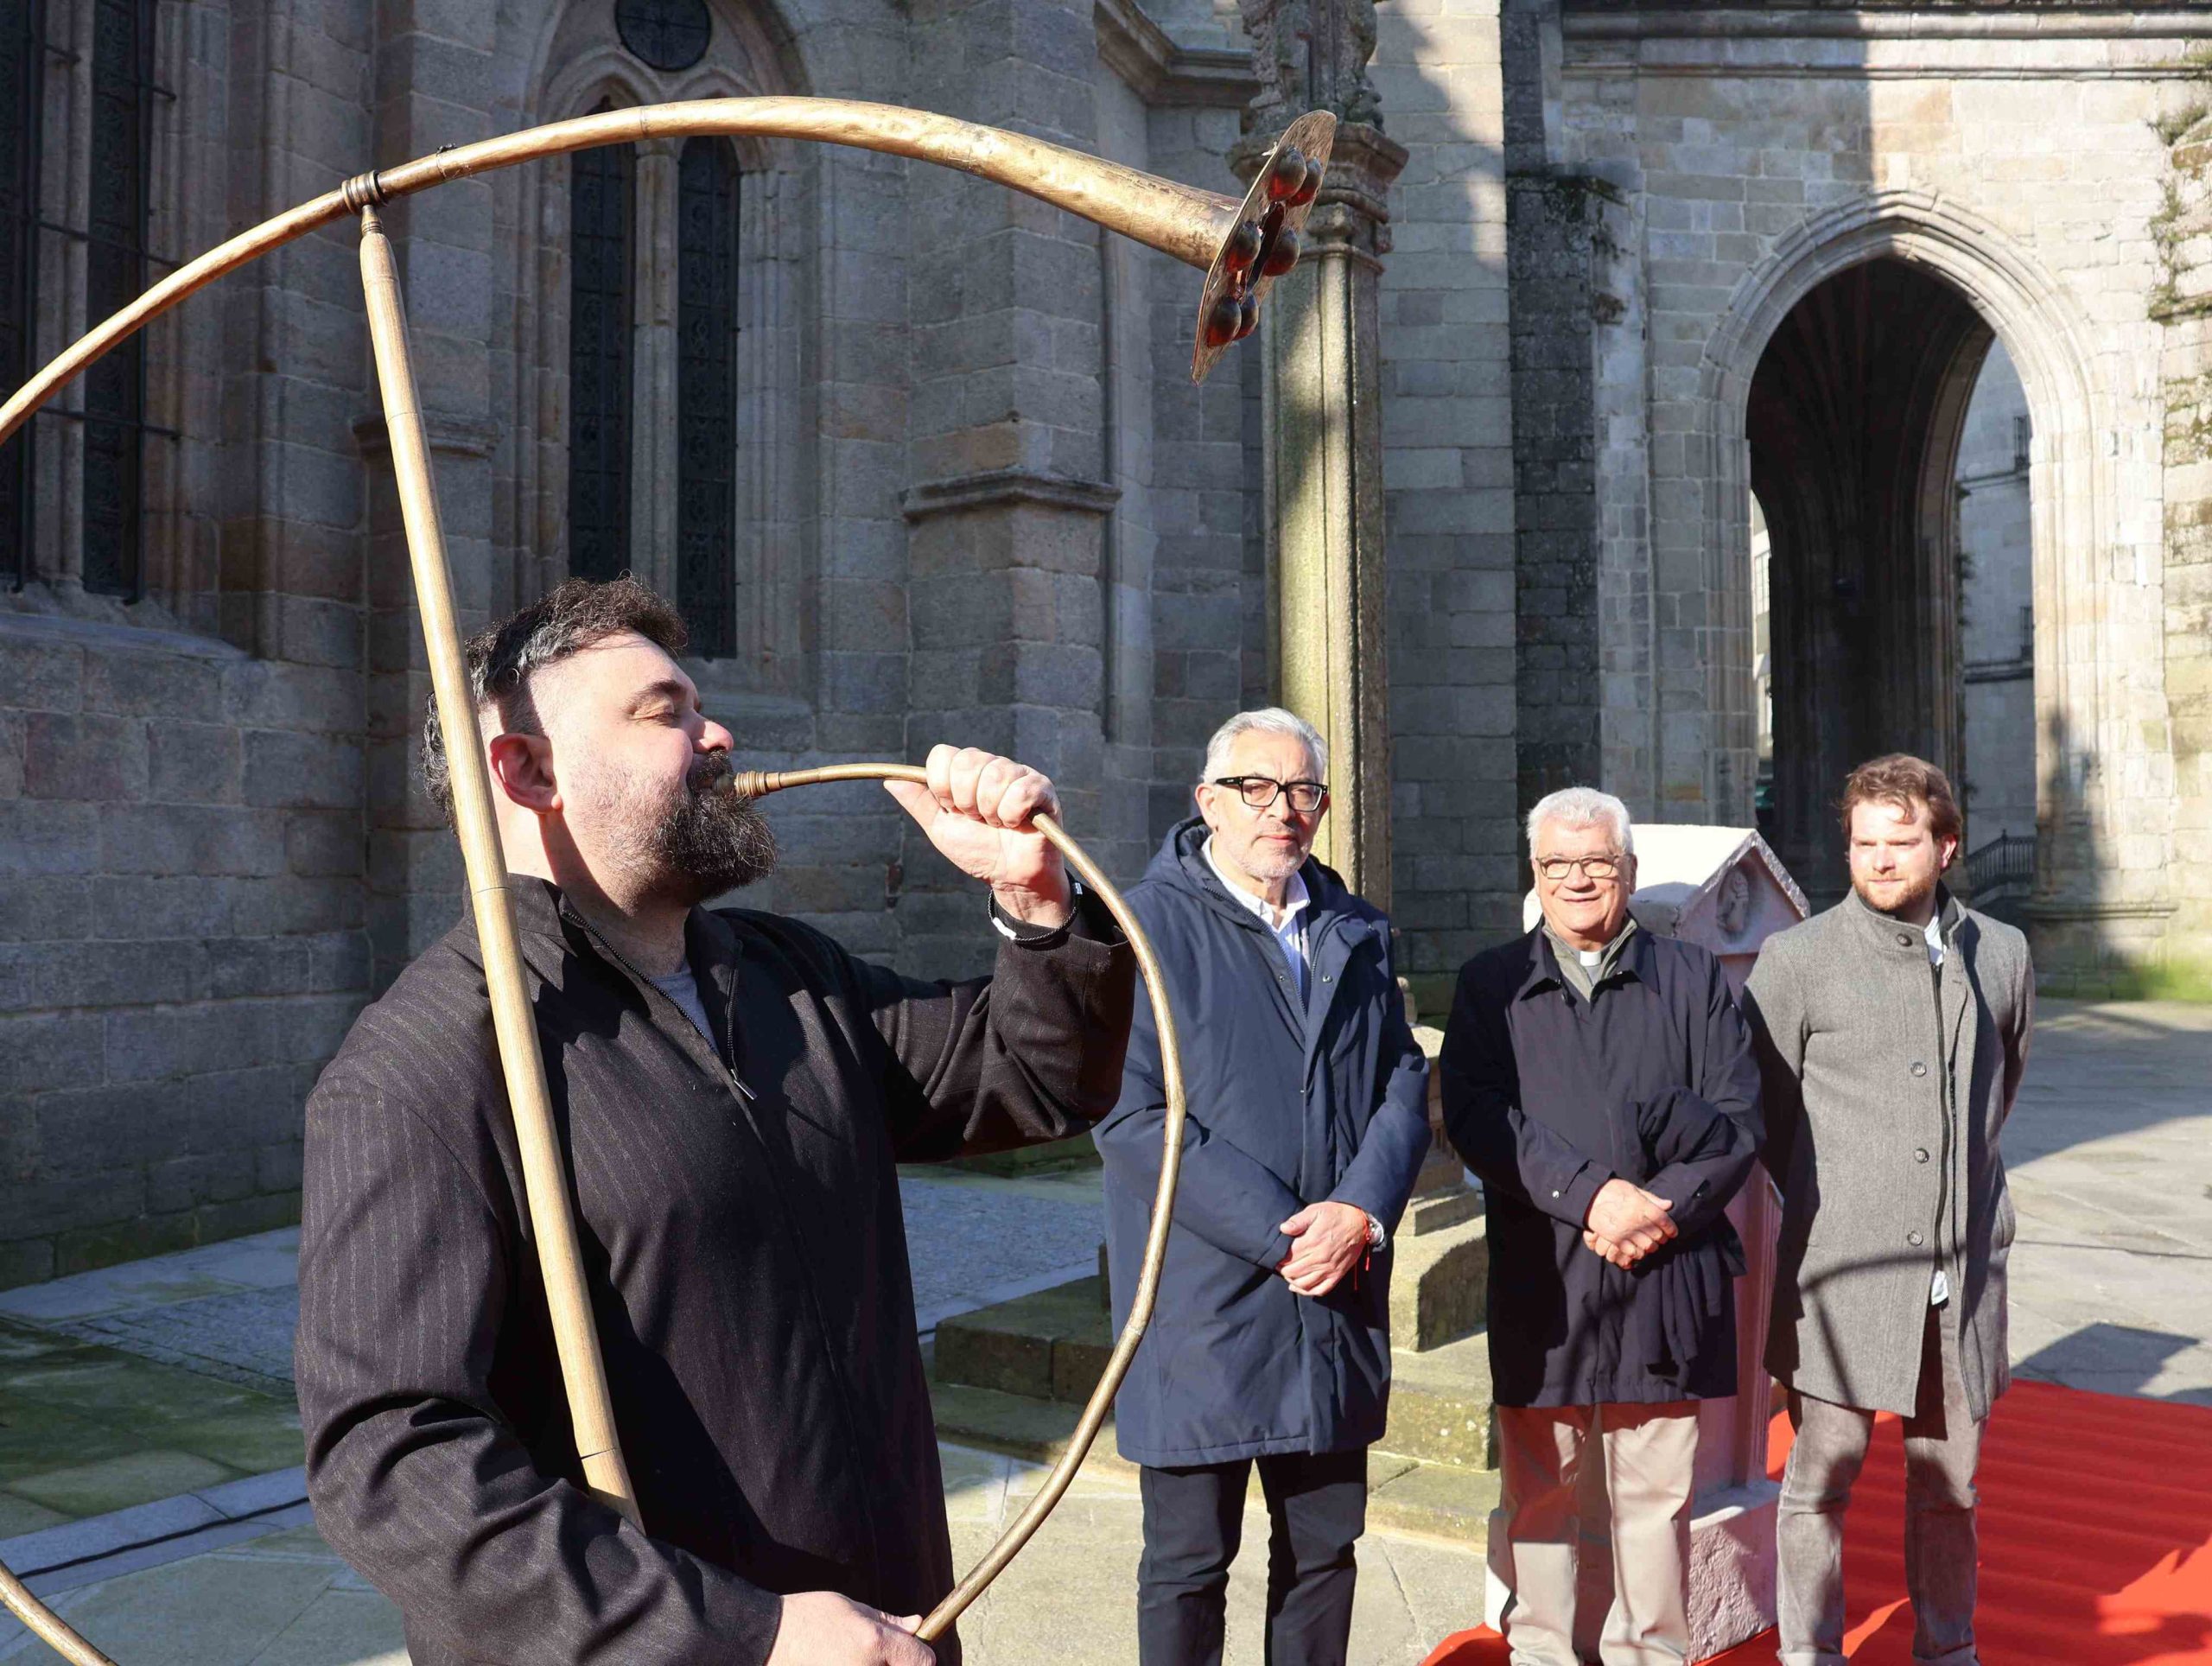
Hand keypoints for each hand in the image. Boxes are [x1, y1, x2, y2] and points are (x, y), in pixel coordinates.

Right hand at [767, 1591, 934, 1665]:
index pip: (923, 1661)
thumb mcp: (851, 1608)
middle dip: (897, 1664)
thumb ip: (887, 1622)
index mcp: (874, 1643)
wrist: (767, 1641)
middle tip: (877, 1655)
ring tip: (853, 1657)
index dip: (920, 1653)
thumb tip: (916, 1625)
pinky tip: (840, 1662)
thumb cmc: (807, 1618)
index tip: (910, 1650)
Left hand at [884, 745, 1071, 926]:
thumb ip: (919, 803)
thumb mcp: (941, 829)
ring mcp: (1018, 774)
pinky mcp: (1042, 787)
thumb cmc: (978, 851)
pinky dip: (1013, 814)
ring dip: (992, 813)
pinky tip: (1018, 823)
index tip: (953, 809)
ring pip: (995, 776)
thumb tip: (890, 780)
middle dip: (966, 802)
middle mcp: (991, 766)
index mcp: (966, 772)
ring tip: (1000, 824)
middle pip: (967, 762)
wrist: (1010, 877)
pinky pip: (1021, 790)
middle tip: (979, 819)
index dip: (943, 787)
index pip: (943, 756)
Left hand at [1275, 1201, 1370, 1296]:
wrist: (1359, 1222)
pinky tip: (1299, 1287)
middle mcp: (1319, 1258)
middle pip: (1294, 1272)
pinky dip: (1308, 1292)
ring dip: (1292, 1281)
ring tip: (1288, 1275)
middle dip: (1283, 1270)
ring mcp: (1329, 1269)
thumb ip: (1298, 1220)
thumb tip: (1283, 1228)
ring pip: (1304, 1283)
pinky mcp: (1337, 1274)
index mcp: (1312, 1242)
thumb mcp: (1315, 1211)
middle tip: (1280, 1266)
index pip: (1289, 1257)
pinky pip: (1321, 1289)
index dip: (1279, 1259)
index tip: (1276, 1257)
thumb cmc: (1335, 1215)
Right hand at [1583, 1178, 1674, 1263]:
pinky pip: (1633, 1252)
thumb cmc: (1612, 1190)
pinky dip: (1638, 1252)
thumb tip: (1669, 1204)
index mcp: (1641, 1205)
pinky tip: (1638, 1248)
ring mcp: (1626, 1231)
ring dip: (1651, 1246)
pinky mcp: (1616, 1239)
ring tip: (1650, 1243)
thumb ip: (1652, 1199)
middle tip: (1661, 1237)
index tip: (1672, 1232)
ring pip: (1648, 1246)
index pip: (1664, 1220)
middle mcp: (1636, 1220)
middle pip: (1658, 1235)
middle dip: (1662, 1238)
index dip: (1671, 1228)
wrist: (1589, 1197)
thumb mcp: (1634, 1189)